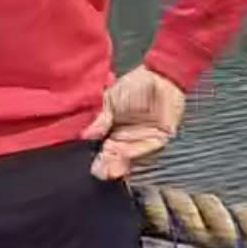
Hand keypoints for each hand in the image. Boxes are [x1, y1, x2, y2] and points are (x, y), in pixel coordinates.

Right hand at [82, 64, 185, 182]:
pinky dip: (135, 153)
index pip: (102, 151)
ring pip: (129, 160)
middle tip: (100, 171)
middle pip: (114, 160)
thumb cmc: (135, 86)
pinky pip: (146, 150)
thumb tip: (85, 136)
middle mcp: (125, 141)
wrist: (161, 77)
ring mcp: (141, 142)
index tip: (92, 166)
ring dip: (119, 164)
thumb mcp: (110, 100)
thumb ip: (100, 120)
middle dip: (107, 166)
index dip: (97, 159)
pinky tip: (124, 154)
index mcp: (111, 132)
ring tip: (109, 168)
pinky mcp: (158, 141)